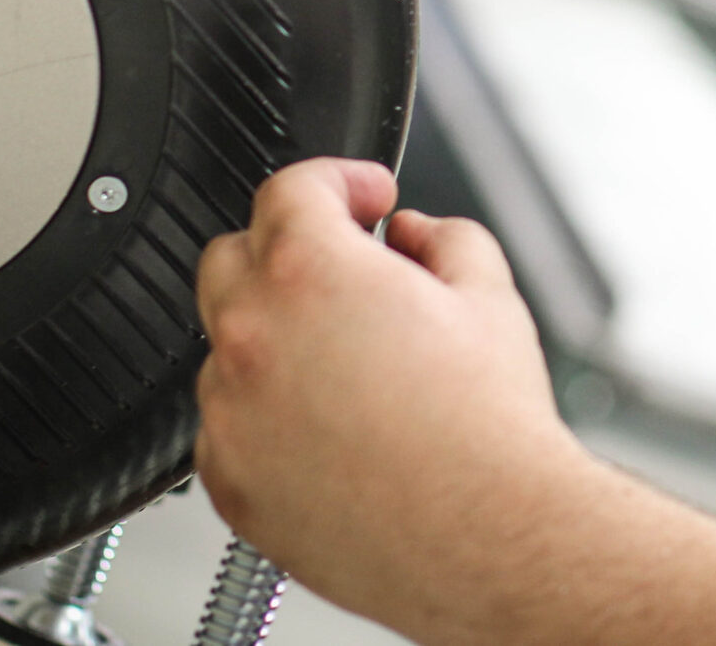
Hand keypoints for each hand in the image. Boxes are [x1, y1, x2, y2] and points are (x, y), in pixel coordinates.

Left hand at [194, 158, 591, 639]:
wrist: (487, 536)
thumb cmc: (488, 428)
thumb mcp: (489, 293)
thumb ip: (443, 236)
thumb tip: (414, 236)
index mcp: (311, 273)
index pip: (291, 188)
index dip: (339, 180)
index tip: (366, 197)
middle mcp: (252, 336)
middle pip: (234, 255)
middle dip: (291, 248)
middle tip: (349, 268)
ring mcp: (231, 413)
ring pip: (226, 344)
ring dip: (275, 334)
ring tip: (350, 362)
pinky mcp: (229, 480)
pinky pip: (228, 422)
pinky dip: (265, 411)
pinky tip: (332, 424)